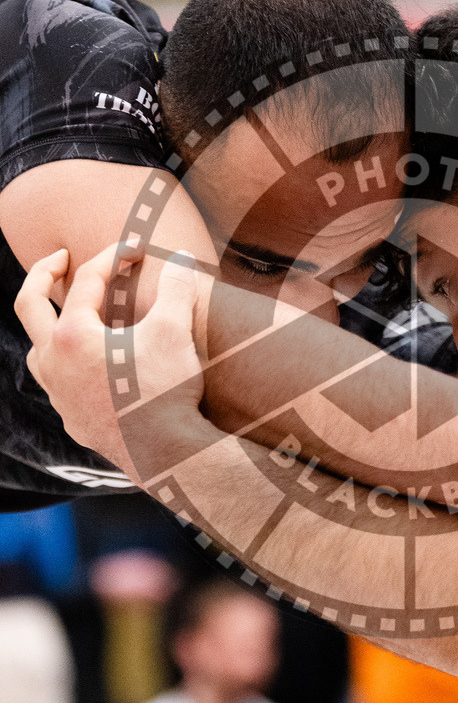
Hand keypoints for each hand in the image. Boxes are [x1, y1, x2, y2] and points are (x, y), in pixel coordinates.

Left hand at [15, 242, 203, 482]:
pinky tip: (89, 369)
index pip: (86, 281)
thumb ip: (177, 288)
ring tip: (66, 316)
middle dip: (43, 274)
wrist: (166, 452)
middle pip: (30, 305)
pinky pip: (57, 385)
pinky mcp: (72, 420)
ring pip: (36, 350)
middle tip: (60, 258)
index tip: (135, 250)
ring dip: (47, 326)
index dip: (112, 258)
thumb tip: (183, 258)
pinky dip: (67, 366)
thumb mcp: (174, 330)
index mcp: (73, 335)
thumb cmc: (166, 389)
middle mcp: (54, 363)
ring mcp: (59, 395)